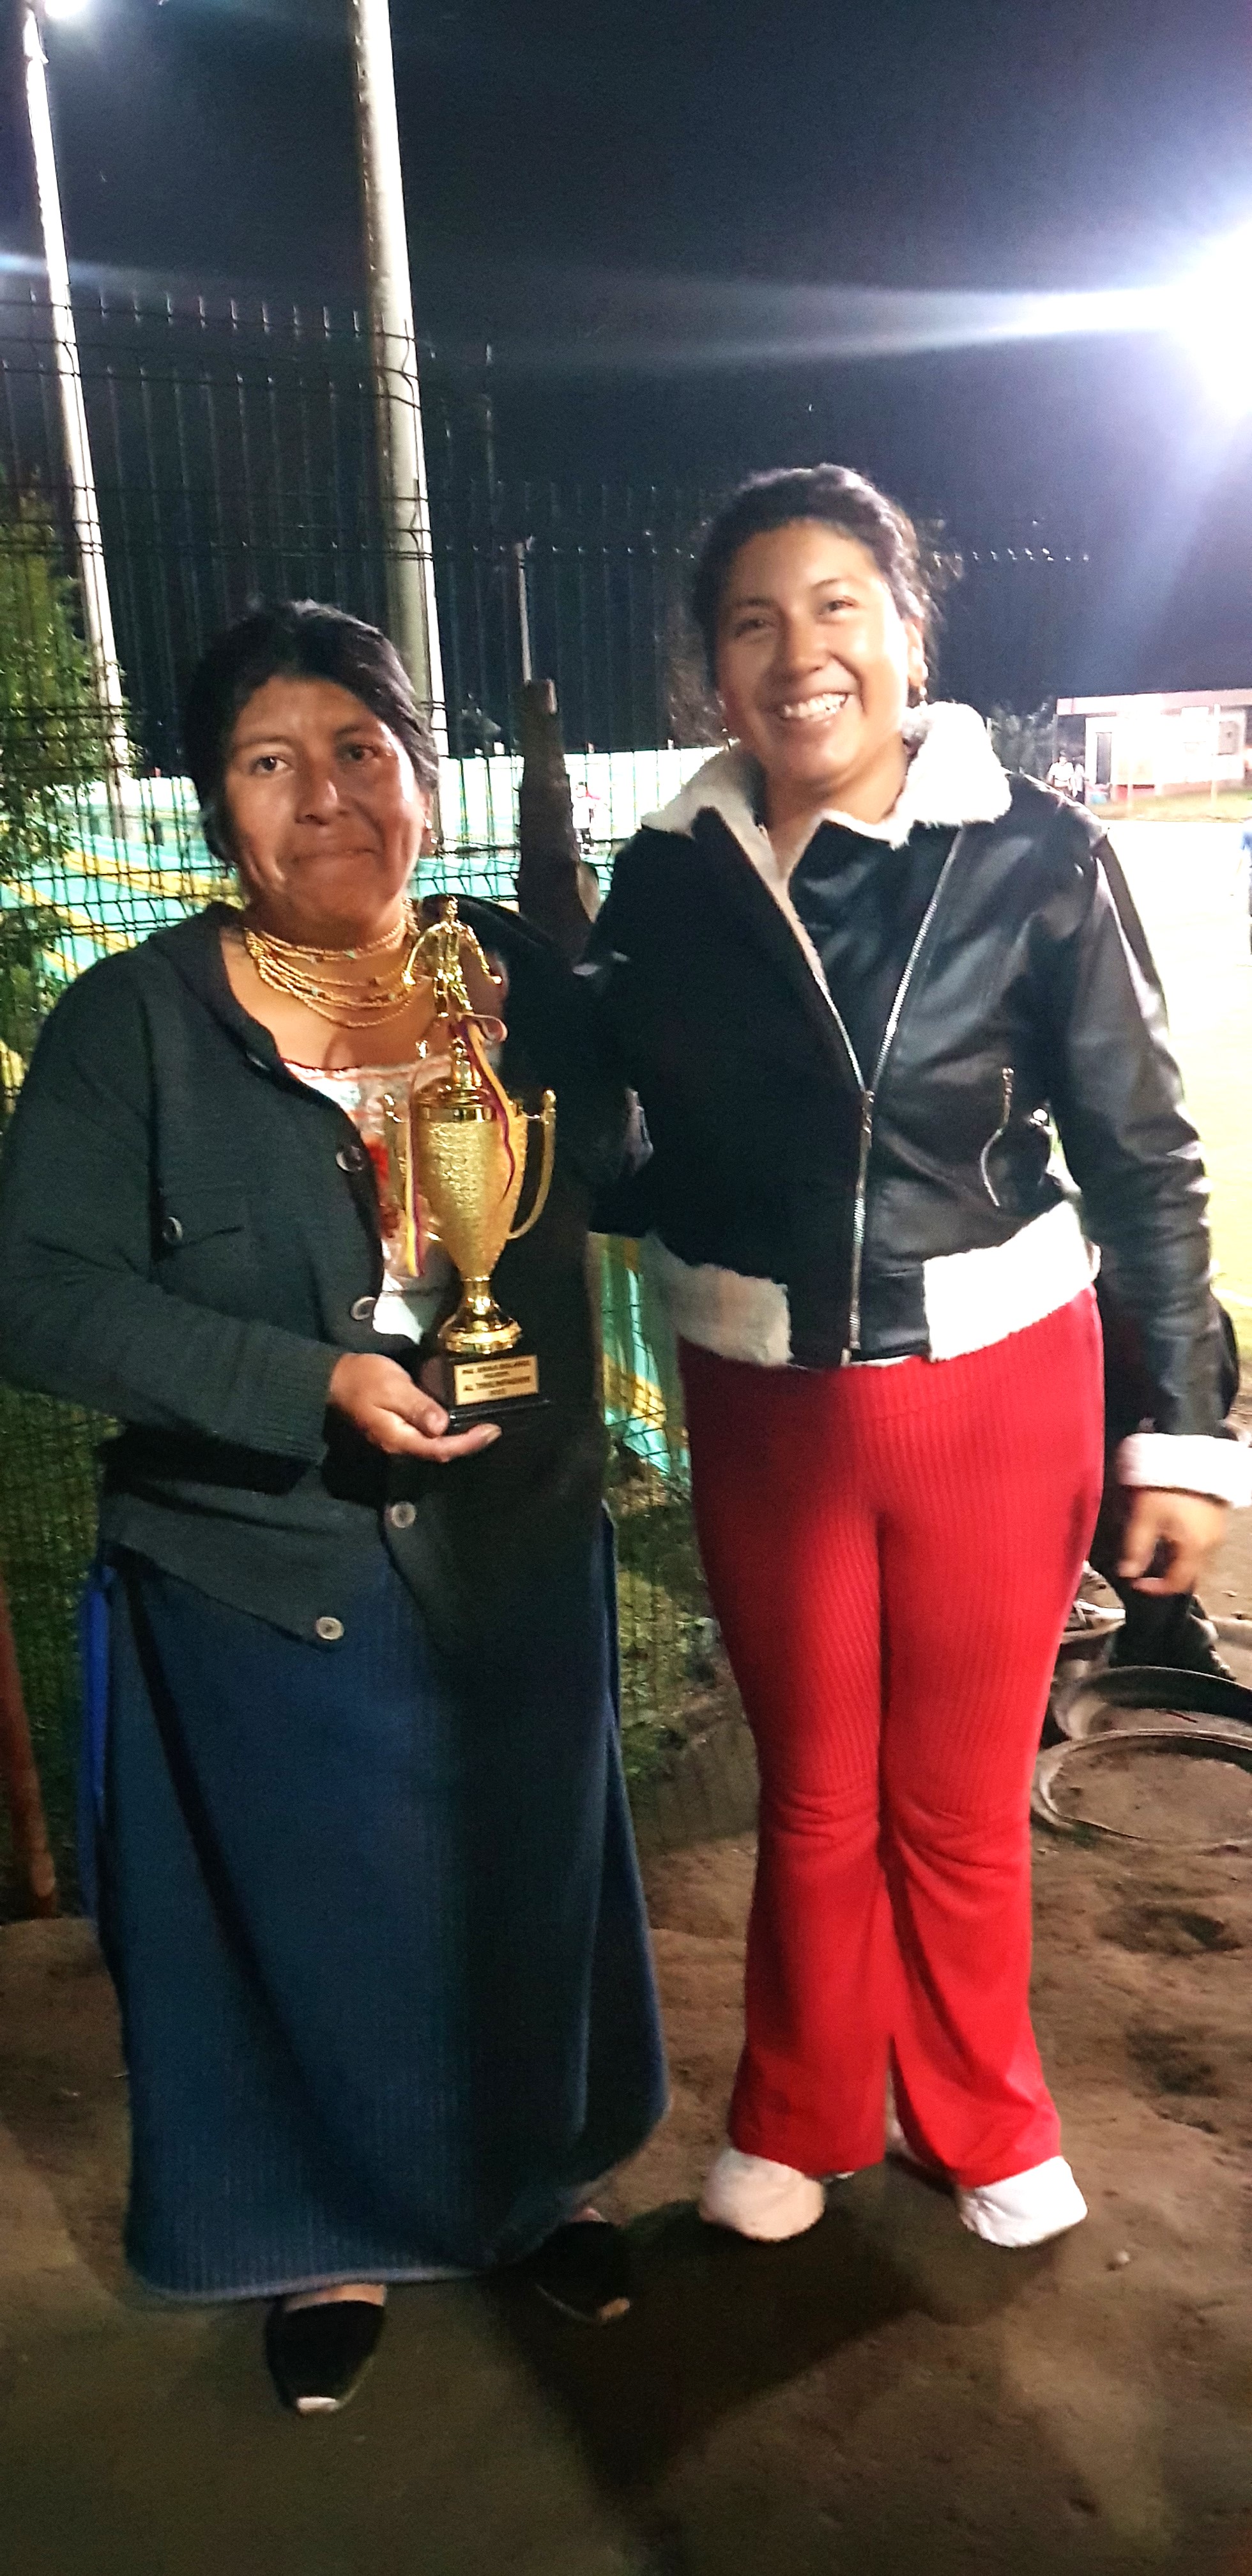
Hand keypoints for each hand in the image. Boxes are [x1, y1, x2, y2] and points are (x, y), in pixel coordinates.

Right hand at [327, 1352, 499, 1461]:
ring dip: (459, 1439)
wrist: (334, 1379)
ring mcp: (398, 1440)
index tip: (491, 1431)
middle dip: (468, 1444)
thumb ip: (417, 1407)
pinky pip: (427, 1437)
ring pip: (435, 1446)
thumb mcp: (392, 1388)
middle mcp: (400, 1446)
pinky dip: (446, 1432)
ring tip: (481, 1426)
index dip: (468, 1444)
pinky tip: (457, 1421)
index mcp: (399, 1439)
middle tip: (493, 1429)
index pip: (441, 1449)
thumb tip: (441, 1426)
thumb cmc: (363, 1379)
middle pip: (440, 1452)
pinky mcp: (398, 1431)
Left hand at [1117, 1488, 1227, 1594]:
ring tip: (1155, 1550)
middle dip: (1166, 1576)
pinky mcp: (1217, 1518)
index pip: (1176, 1583)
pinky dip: (1184, 1547)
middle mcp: (1211, 1545)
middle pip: (1189, 1574)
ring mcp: (1217, 1531)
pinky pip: (1201, 1543)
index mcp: (1194, 1549)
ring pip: (1196, 1559)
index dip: (1155, 1588)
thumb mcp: (1144, 1517)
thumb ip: (1136, 1549)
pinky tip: (1169, 1533)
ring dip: (1175, 1561)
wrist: (1191, 1450)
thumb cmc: (1166, 1484)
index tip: (1136, 1582)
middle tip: (1144, 1569)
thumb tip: (1128, 1573)